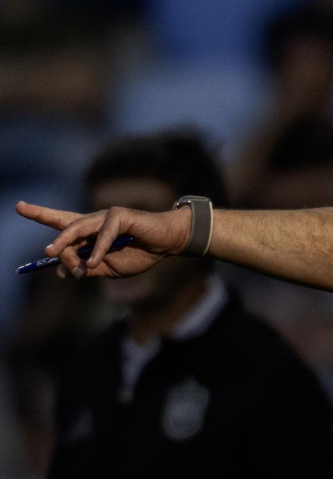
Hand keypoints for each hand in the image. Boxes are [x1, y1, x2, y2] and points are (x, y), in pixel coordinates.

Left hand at [15, 201, 191, 278]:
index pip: (61, 221)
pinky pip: (102, 236)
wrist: (167, 243)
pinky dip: (96, 250)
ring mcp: (105, 216)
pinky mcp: (119, 216)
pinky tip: (93, 264)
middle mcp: (93, 220)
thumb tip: (62, 272)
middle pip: (64, 223)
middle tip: (44, 250)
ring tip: (53, 254)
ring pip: (77, 229)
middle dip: (45, 224)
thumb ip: (87, 269)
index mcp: (90, 231)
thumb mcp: (109, 268)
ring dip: (65, 245)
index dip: (40, 213)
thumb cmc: (141, 253)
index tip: (19, 206)